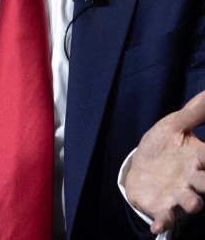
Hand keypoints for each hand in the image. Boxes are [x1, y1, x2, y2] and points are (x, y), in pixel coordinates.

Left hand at [123, 89, 204, 233]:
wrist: (139, 167)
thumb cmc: (162, 147)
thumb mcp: (173, 126)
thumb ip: (193, 113)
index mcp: (198, 158)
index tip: (204, 156)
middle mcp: (193, 179)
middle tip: (203, 177)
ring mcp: (178, 194)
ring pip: (192, 203)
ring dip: (191, 203)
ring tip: (189, 202)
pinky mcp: (162, 207)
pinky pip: (166, 217)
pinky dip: (163, 222)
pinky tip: (156, 225)